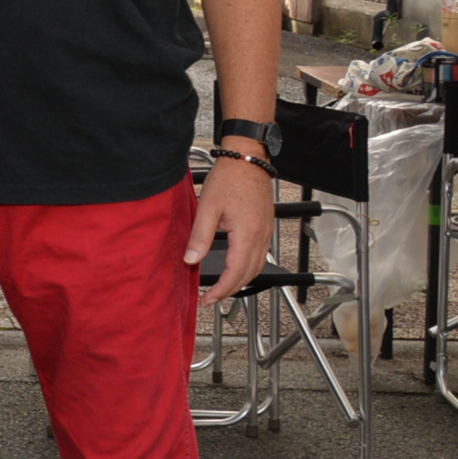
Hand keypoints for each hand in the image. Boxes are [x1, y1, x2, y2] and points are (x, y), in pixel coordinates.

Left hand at [187, 151, 276, 306]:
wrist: (248, 159)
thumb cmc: (229, 179)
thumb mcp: (208, 208)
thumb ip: (200, 237)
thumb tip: (191, 260)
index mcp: (247, 234)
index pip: (236, 273)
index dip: (222, 290)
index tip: (209, 299)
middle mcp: (261, 237)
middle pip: (249, 274)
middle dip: (231, 290)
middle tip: (212, 298)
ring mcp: (266, 232)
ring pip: (257, 267)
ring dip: (241, 281)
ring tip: (222, 288)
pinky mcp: (266, 227)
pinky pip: (260, 256)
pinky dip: (248, 268)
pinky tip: (236, 268)